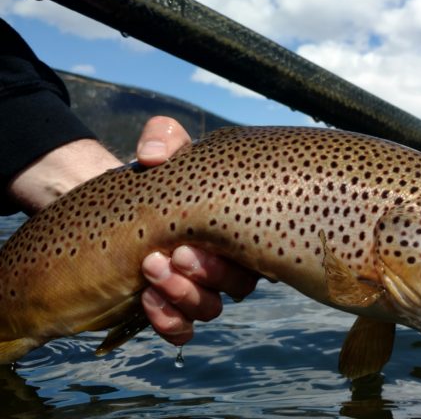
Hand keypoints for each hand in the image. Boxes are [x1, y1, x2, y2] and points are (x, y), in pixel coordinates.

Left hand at [135, 117, 257, 345]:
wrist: (114, 204)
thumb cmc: (152, 177)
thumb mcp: (160, 148)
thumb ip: (162, 137)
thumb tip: (153, 156)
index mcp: (235, 229)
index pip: (260, 252)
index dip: (242, 252)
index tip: (206, 235)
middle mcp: (223, 264)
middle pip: (239, 286)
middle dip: (209, 272)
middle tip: (176, 252)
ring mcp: (196, 290)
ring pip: (210, 309)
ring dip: (184, 295)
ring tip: (150, 269)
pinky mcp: (168, 311)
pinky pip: (182, 331)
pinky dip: (169, 322)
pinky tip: (146, 301)